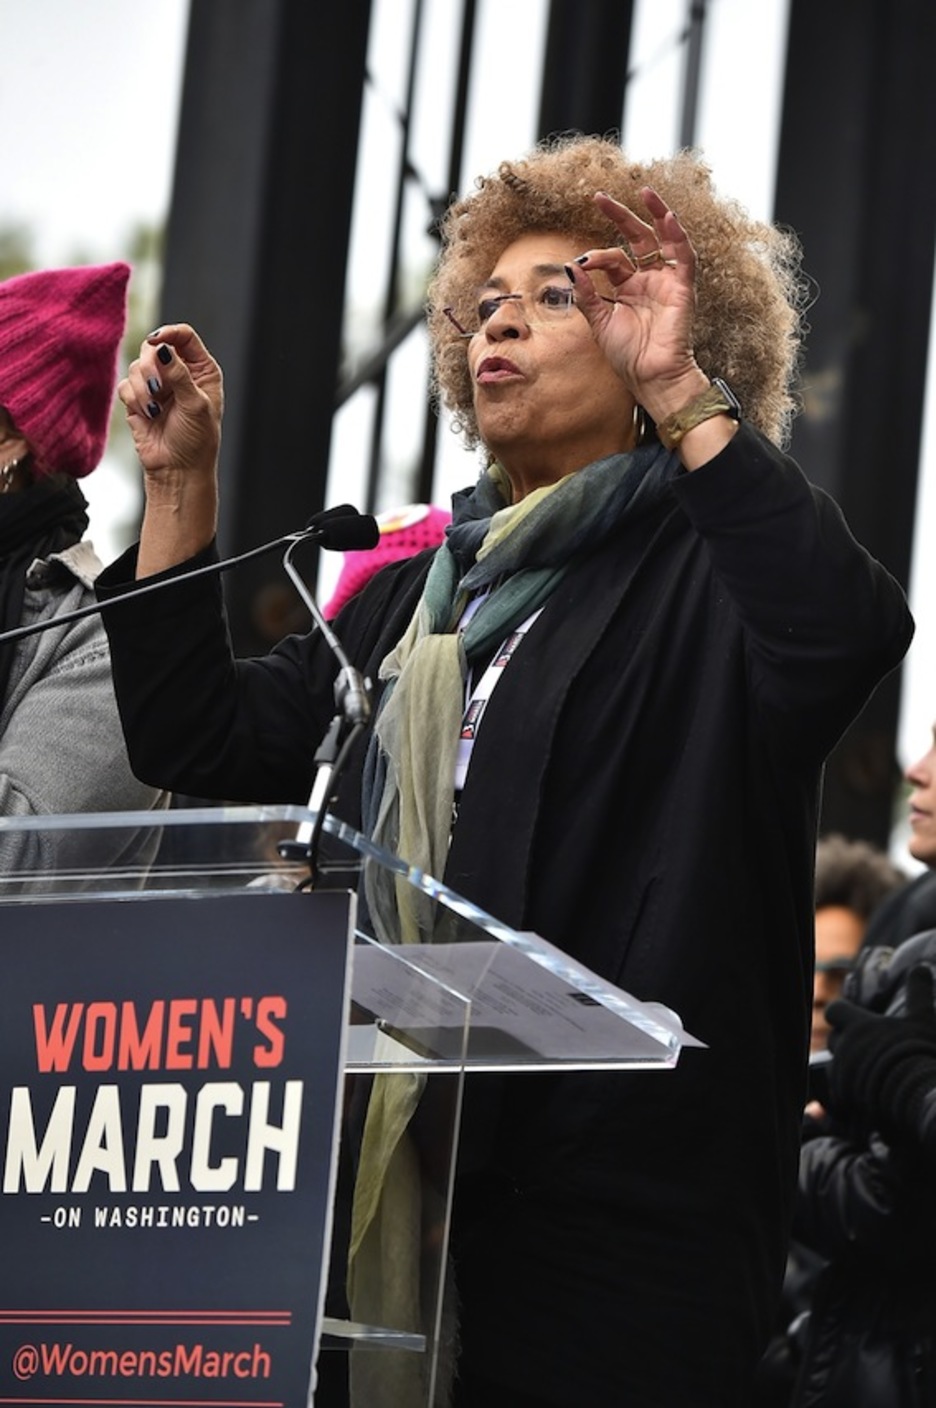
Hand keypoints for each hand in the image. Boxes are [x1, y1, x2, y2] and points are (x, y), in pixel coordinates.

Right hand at [118, 324, 224, 575]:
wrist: (178, 470)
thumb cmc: (196, 441)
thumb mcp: (195, 405)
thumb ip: (179, 374)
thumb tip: (161, 348)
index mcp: (201, 370)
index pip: (184, 336)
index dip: (169, 334)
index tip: (156, 341)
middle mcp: (178, 373)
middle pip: (154, 347)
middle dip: (152, 368)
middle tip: (159, 390)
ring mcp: (157, 386)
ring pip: (137, 366)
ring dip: (144, 389)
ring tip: (156, 411)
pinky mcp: (138, 400)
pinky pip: (126, 385)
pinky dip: (134, 400)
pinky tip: (148, 416)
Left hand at [567, 186, 702, 416]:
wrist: (651, 377)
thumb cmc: (627, 356)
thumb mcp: (599, 322)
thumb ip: (586, 294)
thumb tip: (570, 266)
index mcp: (628, 287)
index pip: (613, 258)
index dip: (596, 256)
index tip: (581, 262)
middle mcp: (649, 279)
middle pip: (637, 238)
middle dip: (620, 216)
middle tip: (600, 197)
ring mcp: (667, 281)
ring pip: (664, 239)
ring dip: (655, 214)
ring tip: (644, 192)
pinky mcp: (683, 288)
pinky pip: (684, 256)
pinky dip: (677, 235)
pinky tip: (667, 217)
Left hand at [826, 964, 935, 1152]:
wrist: (918, 1095)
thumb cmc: (920, 1053)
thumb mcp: (924, 1018)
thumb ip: (919, 991)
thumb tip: (921, 967)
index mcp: (858, 1026)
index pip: (835, 1010)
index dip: (842, 1013)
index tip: (856, 1019)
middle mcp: (845, 1047)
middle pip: (835, 1038)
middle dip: (846, 1040)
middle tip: (869, 1047)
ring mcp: (844, 1073)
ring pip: (838, 1064)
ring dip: (850, 1065)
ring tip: (874, 1071)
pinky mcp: (846, 1097)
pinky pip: (841, 1091)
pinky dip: (852, 1090)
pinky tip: (871, 1092)